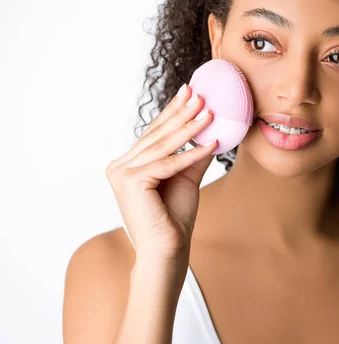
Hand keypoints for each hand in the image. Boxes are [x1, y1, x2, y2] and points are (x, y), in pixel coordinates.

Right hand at [106, 84, 215, 265]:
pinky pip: (168, 163)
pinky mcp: (132, 182)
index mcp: (127, 165)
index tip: (190, 91)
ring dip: (189, 128)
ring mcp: (122, 173)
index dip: (173, 112)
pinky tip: (213, 144)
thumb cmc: (175, 219)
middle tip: (200, 94)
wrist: (167, 251)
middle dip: (181, 113)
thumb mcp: (187, 178)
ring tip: (209, 111)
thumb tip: (212, 131)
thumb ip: (194, 155)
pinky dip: (192, 154)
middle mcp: (119, 166)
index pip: (154, 133)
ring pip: (163, 146)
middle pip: (157, 135)